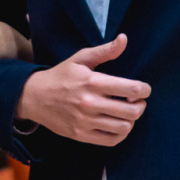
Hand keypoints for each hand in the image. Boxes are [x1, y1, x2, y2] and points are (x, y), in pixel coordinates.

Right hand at [15, 33, 150, 146]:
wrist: (34, 97)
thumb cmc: (61, 76)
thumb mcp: (80, 59)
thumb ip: (105, 51)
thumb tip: (124, 39)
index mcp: (92, 82)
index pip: (131, 89)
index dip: (145, 89)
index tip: (144, 89)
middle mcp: (90, 103)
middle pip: (132, 111)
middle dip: (141, 105)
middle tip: (137, 101)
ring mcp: (86, 121)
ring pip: (124, 127)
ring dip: (132, 120)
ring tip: (127, 112)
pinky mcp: (81, 135)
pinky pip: (111, 140)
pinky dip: (121, 133)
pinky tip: (118, 123)